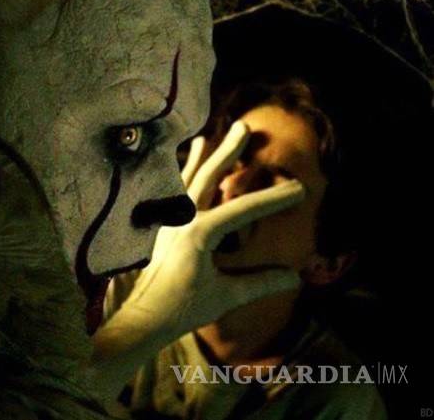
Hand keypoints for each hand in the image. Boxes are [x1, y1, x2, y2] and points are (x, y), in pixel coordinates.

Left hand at [88, 121, 304, 400]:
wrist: (144, 319)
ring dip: (198, 159)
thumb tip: (295, 277)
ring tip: (204, 137)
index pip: (243, 210)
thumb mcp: (227, 296)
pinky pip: (172, 196)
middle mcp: (181, 221)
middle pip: (207, 178)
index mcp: (198, 234)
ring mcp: (167, 223)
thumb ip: (260, 283)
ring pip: (185, 182)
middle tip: (243, 127)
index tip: (301, 188)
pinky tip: (181, 172)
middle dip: (227, 152)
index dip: (273, 198)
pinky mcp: (161, 230)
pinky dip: (179, 180)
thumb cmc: (184, 309)